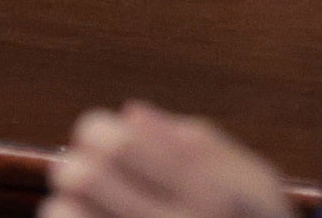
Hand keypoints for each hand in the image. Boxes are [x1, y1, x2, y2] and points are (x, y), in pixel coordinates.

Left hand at [46, 101, 294, 217]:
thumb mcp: (256, 185)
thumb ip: (202, 146)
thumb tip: (131, 113)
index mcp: (210, 195)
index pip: (126, 145)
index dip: (98, 131)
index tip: (95, 130)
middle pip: (89, 177)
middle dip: (75, 164)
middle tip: (77, 166)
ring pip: (68, 215)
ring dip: (65, 205)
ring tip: (76, 205)